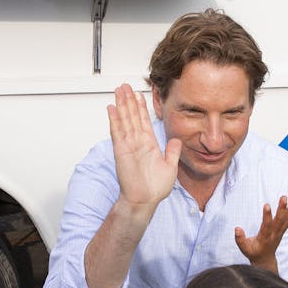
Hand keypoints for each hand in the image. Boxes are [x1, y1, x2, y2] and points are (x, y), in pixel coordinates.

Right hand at [107, 83, 180, 210]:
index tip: (139, 94)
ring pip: (124, 119)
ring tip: (118, 91)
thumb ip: (172, 152)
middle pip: (132, 116)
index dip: (141, 107)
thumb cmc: (155, 188)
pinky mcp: (121, 150)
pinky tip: (112, 108)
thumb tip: (176, 140)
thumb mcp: (170, 166)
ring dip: (121, 104)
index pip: (143, 120)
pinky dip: (114, 120)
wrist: (145, 200)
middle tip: (125, 86)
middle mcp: (137, 142)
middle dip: (128, 100)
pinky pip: (118, 132)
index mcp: (149, 144)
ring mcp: (128, 145)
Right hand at [234, 196, 287, 273]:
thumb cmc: (253, 252)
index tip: (267, 205)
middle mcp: (273, 235)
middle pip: (279, 221)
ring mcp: (279, 233)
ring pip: (285, 221)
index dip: (267, 216)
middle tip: (284, 198)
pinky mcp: (281, 231)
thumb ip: (240, 239)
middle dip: (281, 209)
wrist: (264, 260)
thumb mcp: (244, 249)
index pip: (266, 226)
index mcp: (264, 238)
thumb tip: (237, 228)